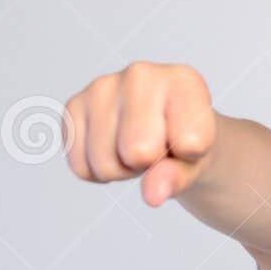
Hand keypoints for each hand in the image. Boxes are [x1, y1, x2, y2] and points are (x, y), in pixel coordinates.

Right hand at [63, 62, 217, 206]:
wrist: (165, 130)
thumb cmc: (186, 141)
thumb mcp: (196, 162)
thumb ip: (179, 177)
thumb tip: (152, 194)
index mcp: (183, 81)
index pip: (189, 142)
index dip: (188, 156)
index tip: (190, 142)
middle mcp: (140, 75)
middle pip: (136, 152)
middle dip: (146, 165)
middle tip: (157, 150)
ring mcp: (102, 86)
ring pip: (104, 163)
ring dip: (121, 170)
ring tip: (135, 149)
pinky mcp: (74, 106)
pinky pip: (80, 165)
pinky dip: (96, 171)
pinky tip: (112, 149)